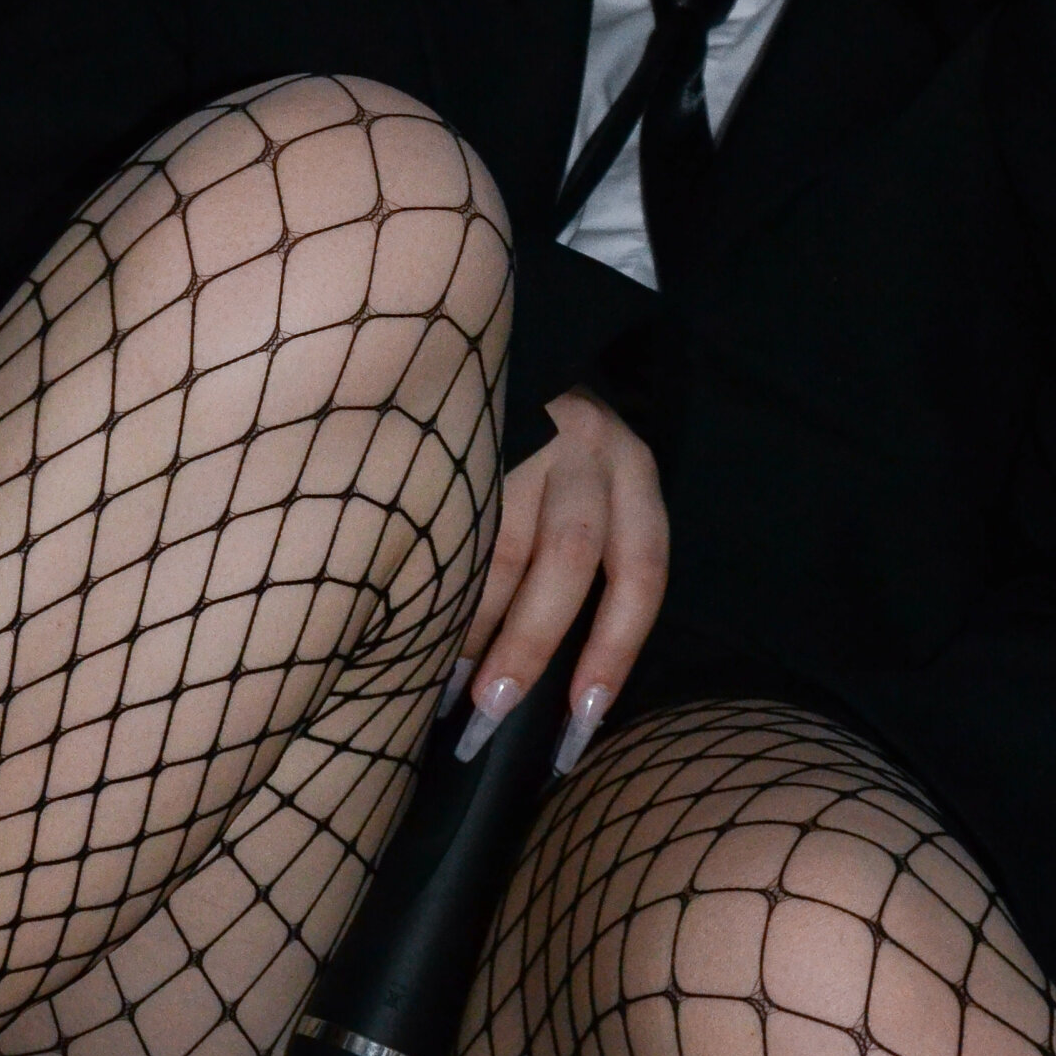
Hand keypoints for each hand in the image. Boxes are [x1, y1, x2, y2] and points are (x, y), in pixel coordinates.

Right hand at [451, 389, 667, 776]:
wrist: (493, 338)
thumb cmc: (553, 450)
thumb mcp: (595, 491)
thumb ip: (586, 562)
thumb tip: (554, 687)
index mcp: (633, 473)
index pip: (640, 572)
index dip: (613, 650)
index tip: (583, 716)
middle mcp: (589, 448)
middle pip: (569, 556)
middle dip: (530, 642)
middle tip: (492, 709)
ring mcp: (526, 430)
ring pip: (504, 540)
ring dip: (474, 621)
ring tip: (447, 684)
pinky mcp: (470, 422)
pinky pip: (455, 513)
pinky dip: (438, 575)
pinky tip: (415, 620)